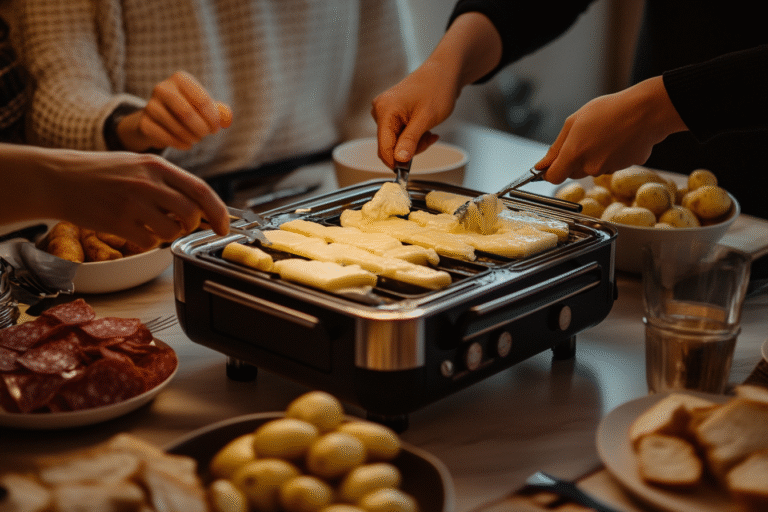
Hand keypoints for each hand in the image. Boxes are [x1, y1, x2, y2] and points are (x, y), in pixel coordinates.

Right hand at [44, 151, 229, 247]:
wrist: (58, 178)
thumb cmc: (101, 173)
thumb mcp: (138, 165)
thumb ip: (168, 181)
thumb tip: (200, 204)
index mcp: (157, 166)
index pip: (201, 190)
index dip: (218, 212)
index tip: (224, 226)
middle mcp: (147, 183)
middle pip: (191, 214)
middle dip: (192, 226)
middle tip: (180, 226)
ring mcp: (132, 203)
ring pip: (172, 231)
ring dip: (168, 235)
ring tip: (152, 225)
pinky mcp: (117, 222)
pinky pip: (149, 242)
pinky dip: (147, 242)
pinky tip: (134, 230)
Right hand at [117, 71, 232, 151]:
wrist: (158, 119)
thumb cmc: (188, 109)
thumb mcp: (203, 106)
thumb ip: (218, 111)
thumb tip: (226, 119)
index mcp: (180, 79)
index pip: (201, 99)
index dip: (212, 118)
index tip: (216, 129)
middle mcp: (162, 88)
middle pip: (187, 113)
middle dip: (201, 129)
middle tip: (206, 135)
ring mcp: (150, 105)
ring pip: (177, 128)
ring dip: (192, 138)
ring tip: (196, 138)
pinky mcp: (145, 123)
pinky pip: (167, 138)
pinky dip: (181, 144)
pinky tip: (185, 143)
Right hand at [371, 64, 448, 168]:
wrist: (445, 71)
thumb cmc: (437, 88)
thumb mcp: (425, 119)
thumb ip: (410, 140)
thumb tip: (399, 159)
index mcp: (385, 110)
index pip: (383, 147)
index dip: (395, 161)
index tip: (408, 170)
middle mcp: (381, 110)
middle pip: (389, 145)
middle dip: (409, 149)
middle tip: (428, 140)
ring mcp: (386, 111)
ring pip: (396, 141)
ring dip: (414, 143)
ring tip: (429, 132)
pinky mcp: (393, 113)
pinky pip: (400, 134)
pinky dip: (414, 136)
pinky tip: (425, 129)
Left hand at [536, 77, 687, 183]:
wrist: (647, 110)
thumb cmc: (609, 110)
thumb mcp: (574, 122)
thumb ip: (556, 147)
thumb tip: (541, 166)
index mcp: (574, 155)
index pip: (553, 177)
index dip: (551, 171)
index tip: (553, 163)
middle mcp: (590, 167)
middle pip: (573, 172)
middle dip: (575, 159)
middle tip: (586, 136)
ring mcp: (609, 169)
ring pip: (593, 168)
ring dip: (595, 156)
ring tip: (606, 133)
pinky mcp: (625, 167)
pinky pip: (612, 164)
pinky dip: (613, 154)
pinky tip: (620, 138)